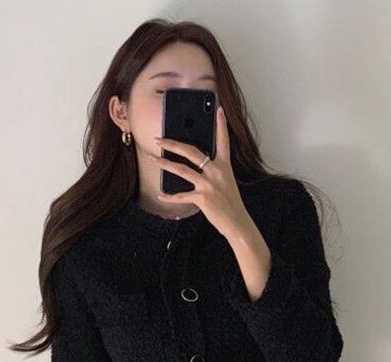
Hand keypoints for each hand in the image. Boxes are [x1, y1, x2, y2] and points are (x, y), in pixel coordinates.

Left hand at [148, 106, 255, 242]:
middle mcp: (216, 171)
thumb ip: (214, 172)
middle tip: (160, 139)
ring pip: (181, 169)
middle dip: (173, 143)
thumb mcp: (226, 183)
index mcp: (224, 166)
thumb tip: (198, 165)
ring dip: (164, 163)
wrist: (237, 222)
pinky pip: (181, 196)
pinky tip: (161, 194)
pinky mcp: (202, 198)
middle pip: (191, 151)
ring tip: (153, 158)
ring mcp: (209, 184)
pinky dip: (170, 196)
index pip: (223, 141)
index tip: (218, 109)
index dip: (221, 125)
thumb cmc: (231, 204)